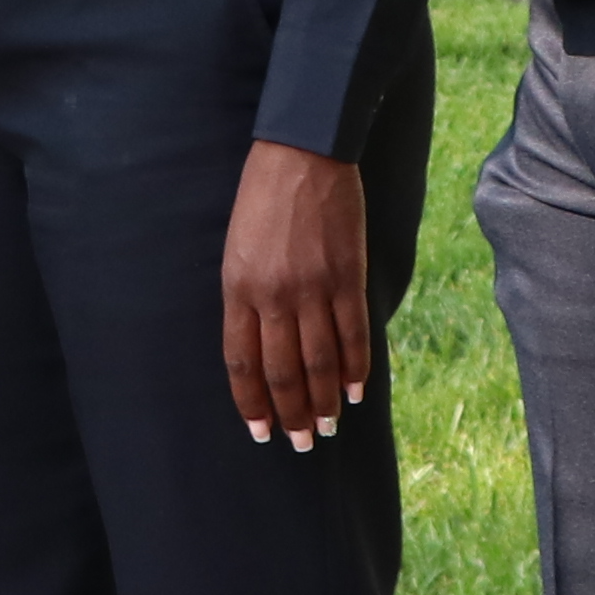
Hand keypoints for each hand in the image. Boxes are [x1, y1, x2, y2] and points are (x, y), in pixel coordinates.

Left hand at [221, 140, 375, 449]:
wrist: (303, 151)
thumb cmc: (264, 198)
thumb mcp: (238, 248)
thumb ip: (248, 297)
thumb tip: (264, 346)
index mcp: (238, 288)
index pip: (242, 362)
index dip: (251, 401)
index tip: (260, 431)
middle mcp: (273, 295)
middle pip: (282, 371)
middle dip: (291, 414)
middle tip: (302, 443)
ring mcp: (313, 287)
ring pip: (319, 361)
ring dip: (324, 401)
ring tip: (328, 427)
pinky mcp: (348, 276)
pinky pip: (353, 333)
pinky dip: (356, 367)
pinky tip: (355, 391)